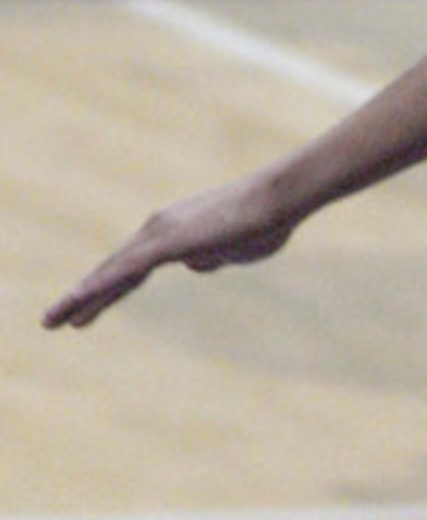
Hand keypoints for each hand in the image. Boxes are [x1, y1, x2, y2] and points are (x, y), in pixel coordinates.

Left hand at [44, 178, 298, 328]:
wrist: (279, 197)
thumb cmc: (266, 220)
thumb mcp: (236, 248)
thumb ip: (213, 256)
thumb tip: (196, 264)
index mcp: (173, 232)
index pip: (130, 267)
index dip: (107, 290)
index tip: (84, 309)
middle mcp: (157, 229)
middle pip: (111, 270)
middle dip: (82, 297)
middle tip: (54, 321)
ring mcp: (158, 235)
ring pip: (110, 273)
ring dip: (80, 299)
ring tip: (54, 322)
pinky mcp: (165, 243)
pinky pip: (124, 271)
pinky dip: (99, 288)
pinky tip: (78, 301)